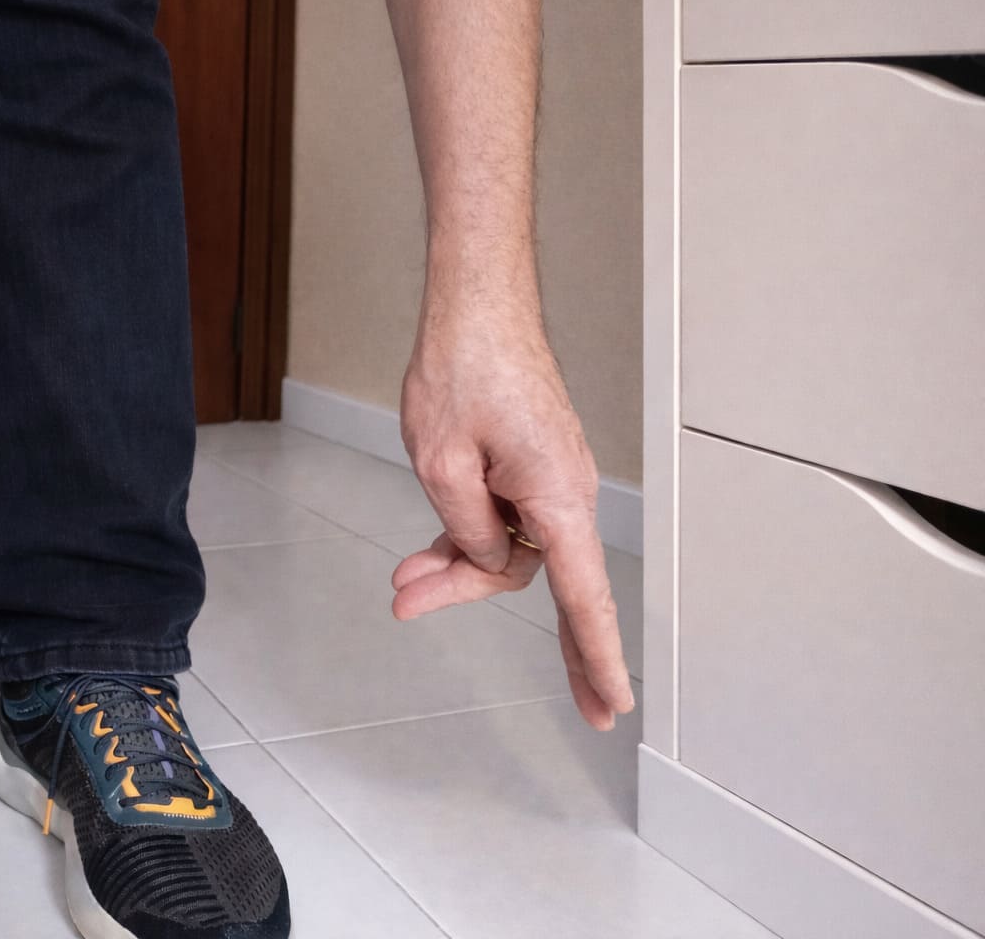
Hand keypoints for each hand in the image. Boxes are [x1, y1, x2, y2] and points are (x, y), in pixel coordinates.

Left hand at [393, 303, 634, 730]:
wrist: (476, 305)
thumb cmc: (464, 368)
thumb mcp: (442, 464)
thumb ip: (467, 529)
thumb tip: (488, 558)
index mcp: (557, 497)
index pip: (584, 599)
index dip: (597, 659)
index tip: (611, 706)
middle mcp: (565, 491)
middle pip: (531, 574)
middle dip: (469, 594)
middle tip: (409, 602)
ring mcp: (548, 477)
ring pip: (507, 546)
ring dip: (453, 562)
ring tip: (399, 572)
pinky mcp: (528, 465)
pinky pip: (502, 519)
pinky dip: (465, 535)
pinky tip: (426, 552)